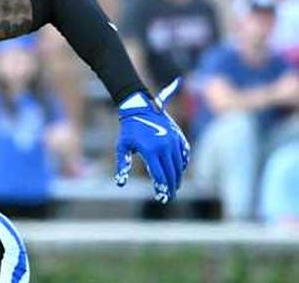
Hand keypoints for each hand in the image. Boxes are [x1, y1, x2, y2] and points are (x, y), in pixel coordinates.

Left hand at [115, 79, 190, 203]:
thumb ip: (122, 165)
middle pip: (171, 173)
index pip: (159, 175)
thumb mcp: (122, 147)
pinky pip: (184, 155)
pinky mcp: (179, 137)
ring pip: (179, 165)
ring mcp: (174, 141)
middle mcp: (165, 147)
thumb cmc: (129, 129)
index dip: (161, 188)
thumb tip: (120, 184)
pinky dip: (182, 165)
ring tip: (173, 187)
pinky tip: (177, 172)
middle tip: (169, 197)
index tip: (160, 198)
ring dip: (177, 178)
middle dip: (171, 187)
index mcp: (150, 150)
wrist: (140, 108)